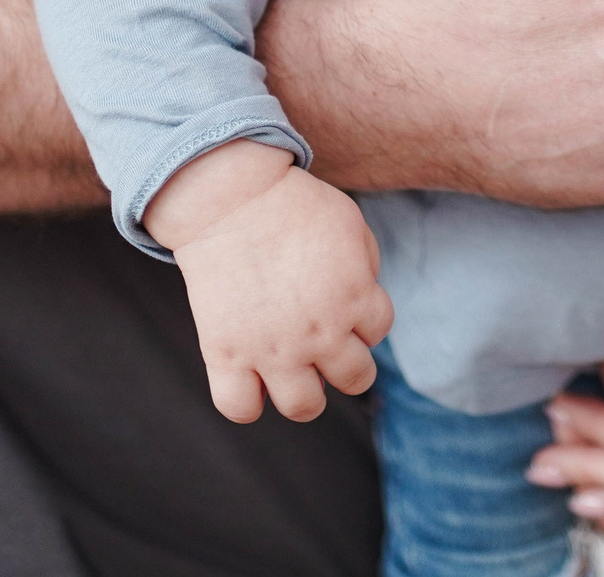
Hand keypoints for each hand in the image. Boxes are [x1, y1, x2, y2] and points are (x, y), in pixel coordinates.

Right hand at [146, 141, 393, 421]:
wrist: (230, 197)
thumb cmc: (292, 203)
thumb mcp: (351, 224)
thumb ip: (365, 267)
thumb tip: (362, 301)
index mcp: (355, 297)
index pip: (378, 330)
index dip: (361, 315)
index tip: (338, 298)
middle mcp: (319, 332)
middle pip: (356, 379)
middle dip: (345, 362)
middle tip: (322, 340)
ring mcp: (272, 349)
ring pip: (304, 407)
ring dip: (304, 391)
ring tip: (291, 366)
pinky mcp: (225, 354)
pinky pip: (240, 407)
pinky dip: (247, 401)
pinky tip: (249, 375)